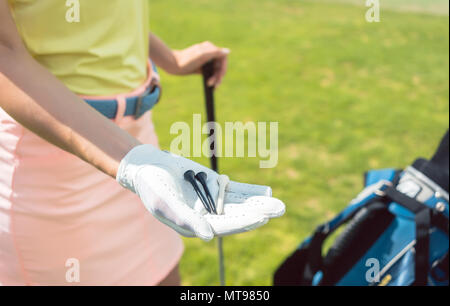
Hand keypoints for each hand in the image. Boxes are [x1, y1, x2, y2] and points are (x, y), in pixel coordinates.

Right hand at [116, 145, 284, 240]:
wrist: (148, 167)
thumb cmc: (151, 186)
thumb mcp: (164, 203)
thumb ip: (186, 219)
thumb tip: (209, 237)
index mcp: (194, 225)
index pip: (223, 225)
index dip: (242, 221)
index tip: (261, 217)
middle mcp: (206, 216)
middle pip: (237, 215)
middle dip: (258, 213)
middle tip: (279, 209)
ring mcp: (212, 201)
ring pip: (239, 203)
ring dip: (258, 203)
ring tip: (278, 204)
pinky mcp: (214, 187)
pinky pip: (235, 190)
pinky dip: (250, 191)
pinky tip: (266, 192)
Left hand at [173, 41, 229, 86]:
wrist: (173, 65)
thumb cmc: (186, 59)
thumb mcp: (202, 56)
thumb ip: (215, 53)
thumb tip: (228, 51)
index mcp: (210, 48)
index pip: (223, 58)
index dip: (223, 68)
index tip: (220, 76)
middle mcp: (209, 53)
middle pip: (220, 65)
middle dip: (219, 75)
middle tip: (215, 85)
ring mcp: (205, 60)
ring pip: (216, 70)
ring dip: (215, 78)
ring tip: (211, 86)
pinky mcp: (201, 67)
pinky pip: (210, 73)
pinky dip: (212, 79)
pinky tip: (210, 85)